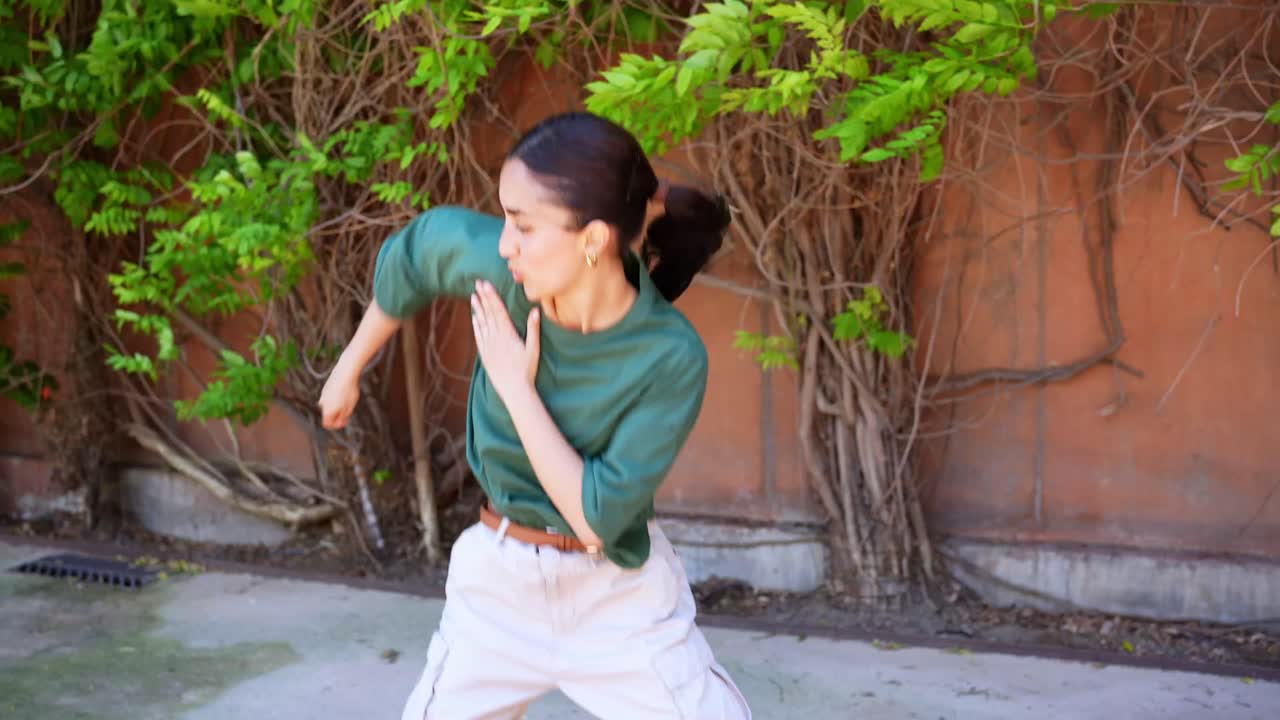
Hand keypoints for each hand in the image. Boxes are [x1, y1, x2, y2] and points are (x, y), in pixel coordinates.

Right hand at [318, 358, 359, 429]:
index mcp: (327, 411)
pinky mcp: (326, 388)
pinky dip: (337, 398)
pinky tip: (345, 392)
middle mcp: (323, 404)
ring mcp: (323, 395)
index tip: (345, 421)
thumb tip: (339, 423)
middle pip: (328, 414)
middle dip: (337, 415)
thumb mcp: (349, 407)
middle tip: (349, 410)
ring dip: (338, 406)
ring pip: (330, 405)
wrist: (345, 372)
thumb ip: (343, 417)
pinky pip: (331, 397)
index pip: (327, 424)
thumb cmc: (349, 391)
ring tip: (349, 399)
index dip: (336, 425)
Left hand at [471, 279, 539, 401]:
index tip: (486, 284)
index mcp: (508, 333)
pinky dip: (475, 325)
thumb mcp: (534, 348)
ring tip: (473, 296)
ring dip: (477, 309)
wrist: (514, 390)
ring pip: (481, 322)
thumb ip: (533, 328)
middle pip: (488, 313)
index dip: (492, 296)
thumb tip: (535, 310)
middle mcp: (496, 337)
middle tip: (477, 283)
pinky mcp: (485, 354)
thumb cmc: (527, 370)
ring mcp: (488, 345)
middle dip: (483, 297)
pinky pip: (478, 336)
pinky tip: (473, 317)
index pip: (498, 310)